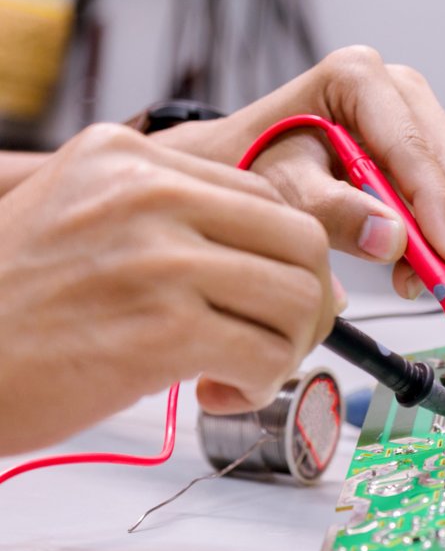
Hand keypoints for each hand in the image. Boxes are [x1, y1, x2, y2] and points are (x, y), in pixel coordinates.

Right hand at [0, 124, 339, 454]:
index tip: (277, 298)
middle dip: (309, 303)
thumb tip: (297, 267)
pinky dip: (260, 385)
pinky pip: (268, 355)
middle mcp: (147, 195)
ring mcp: (156, 259)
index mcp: (130, 159)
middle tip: (279, 340)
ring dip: (287, 349)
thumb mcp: (84, 219)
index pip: (269, 198)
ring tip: (242, 369)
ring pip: (298, 300)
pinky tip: (220, 391)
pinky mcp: (161, 330)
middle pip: (302, 243)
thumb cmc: (15, 303)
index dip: (291, 258)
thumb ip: (179, 222)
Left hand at [158, 46, 444, 297]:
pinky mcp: (440, 153)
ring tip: (419, 279)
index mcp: (359, 78)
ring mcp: (427, 121)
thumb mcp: (280, 188)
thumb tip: (392, 239)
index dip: (438, 207)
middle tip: (417, 283)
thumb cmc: (256, 165)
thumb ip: (330, 210)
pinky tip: (440, 270)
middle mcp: (403, 92)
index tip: (442, 257)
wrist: (250, 161)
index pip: (417, 147)